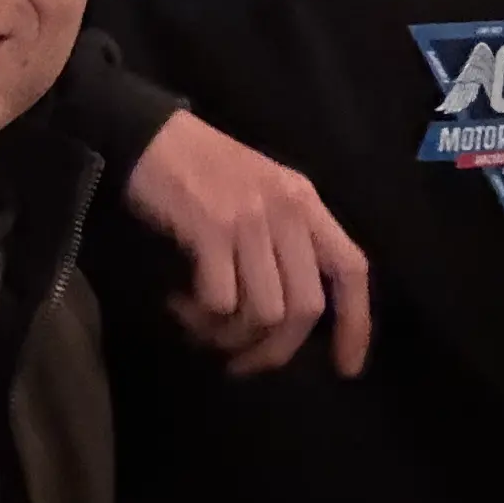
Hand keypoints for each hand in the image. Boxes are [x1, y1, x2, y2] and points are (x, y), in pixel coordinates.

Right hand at [124, 109, 369, 375]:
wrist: (148, 135)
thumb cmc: (203, 166)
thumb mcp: (263, 191)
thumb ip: (286, 238)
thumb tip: (292, 315)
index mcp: (305, 202)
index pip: (351, 269)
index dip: (356, 324)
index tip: (345, 367)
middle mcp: (287, 211)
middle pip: (305, 307)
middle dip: (274, 350)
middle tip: (241, 363)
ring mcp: (250, 219)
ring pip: (264, 312)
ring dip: (230, 336)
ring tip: (201, 326)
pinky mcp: (211, 229)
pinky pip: (220, 301)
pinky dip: (199, 317)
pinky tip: (178, 304)